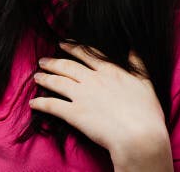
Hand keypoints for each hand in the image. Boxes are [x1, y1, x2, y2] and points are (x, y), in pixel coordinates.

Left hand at [29, 41, 167, 155]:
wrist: (139, 136)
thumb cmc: (147, 112)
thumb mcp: (146, 82)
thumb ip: (138, 64)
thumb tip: (132, 48)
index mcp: (109, 71)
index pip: (86, 54)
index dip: (72, 48)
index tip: (63, 44)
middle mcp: (92, 79)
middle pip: (67, 66)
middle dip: (53, 62)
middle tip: (42, 60)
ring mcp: (82, 96)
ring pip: (57, 82)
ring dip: (45, 78)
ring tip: (36, 76)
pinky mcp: (74, 114)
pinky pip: (52, 105)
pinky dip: (41, 103)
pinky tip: (33, 103)